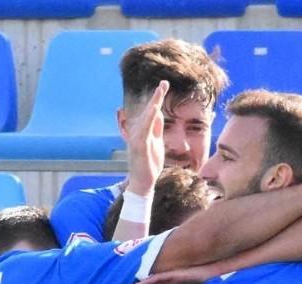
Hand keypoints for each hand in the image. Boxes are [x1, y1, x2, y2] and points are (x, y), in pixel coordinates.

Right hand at [125, 80, 168, 196]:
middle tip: (164, 83)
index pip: (152, 111)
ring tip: (159, 93)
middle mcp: (138, 132)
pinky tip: (154, 111)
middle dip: (156, 97)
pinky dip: (148, 121)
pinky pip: (144, 131)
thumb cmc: (149, 164)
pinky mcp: (139, 148)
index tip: (164, 85)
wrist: (143, 183)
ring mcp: (137, 140)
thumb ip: (156, 128)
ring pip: (145, 119)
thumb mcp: (156, 142)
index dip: (157, 98)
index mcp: (144, 131)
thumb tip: (158, 114)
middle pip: (148, 111)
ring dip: (152, 106)